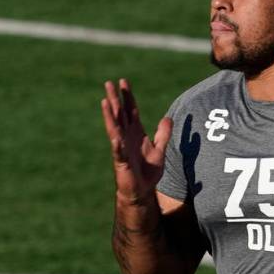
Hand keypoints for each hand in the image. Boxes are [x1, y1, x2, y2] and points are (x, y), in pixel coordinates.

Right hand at [100, 79, 171, 203]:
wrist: (143, 191)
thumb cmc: (148, 171)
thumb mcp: (160, 149)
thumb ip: (163, 134)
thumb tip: (168, 117)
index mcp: (135, 133)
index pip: (130, 110)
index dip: (127, 97)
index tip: (124, 82)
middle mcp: (126, 138)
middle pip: (119, 114)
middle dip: (114, 99)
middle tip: (109, 83)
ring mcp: (122, 149)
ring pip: (114, 129)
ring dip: (109, 115)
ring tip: (105, 102)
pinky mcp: (122, 163)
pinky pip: (118, 152)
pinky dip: (117, 145)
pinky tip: (115, 137)